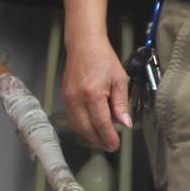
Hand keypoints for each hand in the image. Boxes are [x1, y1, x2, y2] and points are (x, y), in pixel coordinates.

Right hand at [59, 33, 131, 154]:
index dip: (109, 137)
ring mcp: (68, 99)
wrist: (84, 45)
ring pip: (77, 127)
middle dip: (99, 141)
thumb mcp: (119, 79)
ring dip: (90, 136)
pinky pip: (72, 119)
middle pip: (87, 129)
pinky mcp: (64, 98)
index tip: (116, 145)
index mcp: (92, 94)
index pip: (101, 124)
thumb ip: (121, 103)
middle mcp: (77, 99)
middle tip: (110, 145)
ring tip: (102, 139)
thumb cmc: (103, 58)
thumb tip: (125, 123)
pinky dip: (81, 128)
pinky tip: (91, 128)